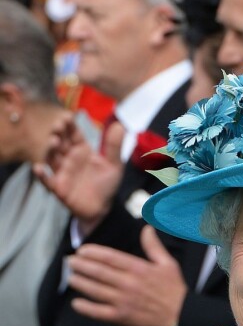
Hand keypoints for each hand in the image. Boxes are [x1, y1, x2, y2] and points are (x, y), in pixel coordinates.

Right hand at [33, 113, 123, 234]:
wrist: (102, 208)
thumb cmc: (106, 184)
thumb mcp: (114, 165)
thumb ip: (114, 146)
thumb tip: (120, 125)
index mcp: (82, 149)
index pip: (73, 133)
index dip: (69, 125)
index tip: (67, 116)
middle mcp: (69, 157)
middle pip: (60, 142)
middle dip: (57, 133)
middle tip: (58, 126)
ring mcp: (62, 171)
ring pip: (51, 157)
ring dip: (50, 149)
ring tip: (54, 141)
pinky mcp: (58, 187)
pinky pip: (47, 180)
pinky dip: (41, 175)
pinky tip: (39, 168)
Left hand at [69, 225, 187, 325]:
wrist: (181, 316)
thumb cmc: (174, 290)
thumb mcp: (168, 264)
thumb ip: (154, 246)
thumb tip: (147, 228)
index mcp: (138, 269)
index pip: (109, 257)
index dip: (92, 253)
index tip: (82, 251)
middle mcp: (128, 283)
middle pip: (98, 272)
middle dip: (81, 265)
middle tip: (70, 262)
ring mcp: (123, 301)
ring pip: (95, 290)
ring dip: (80, 282)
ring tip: (71, 277)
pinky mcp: (121, 317)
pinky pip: (98, 312)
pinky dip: (85, 307)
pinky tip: (76, 303)